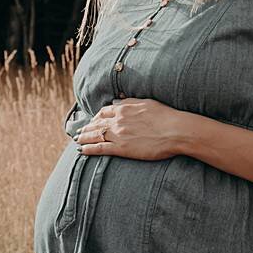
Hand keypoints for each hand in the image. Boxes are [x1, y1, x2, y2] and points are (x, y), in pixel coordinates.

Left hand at [73, 97, 187, 161]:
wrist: (175, 131)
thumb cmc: (165, 116)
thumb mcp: (146, 103)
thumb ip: (129, 102)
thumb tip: (116, 103)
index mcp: (124, 109)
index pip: (104, 112)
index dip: (96, 117)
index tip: (93, 121)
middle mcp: (118, 121)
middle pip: (96, 124)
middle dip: (87, 128)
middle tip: (80, 132)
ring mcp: (118, 135)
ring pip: (95, 136)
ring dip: (84, 138)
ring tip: (78, 140)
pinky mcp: (121, 149)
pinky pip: (100, 149)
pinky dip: (89, 149)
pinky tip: (82, 150)